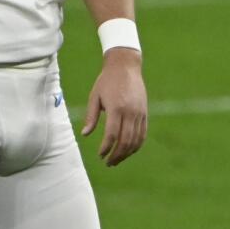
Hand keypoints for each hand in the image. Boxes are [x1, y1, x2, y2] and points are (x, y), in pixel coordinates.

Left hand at [81, 47, 147, 166]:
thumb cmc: (106, 81)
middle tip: (108, 163)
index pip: (112, 135)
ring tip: (116, 160)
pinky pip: (142, 134)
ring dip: (126, 153)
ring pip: (136, 140)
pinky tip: (128, 151)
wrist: (125, 65)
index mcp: (116, 108)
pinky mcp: (145, 113)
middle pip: (125, 141)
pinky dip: (136, 145)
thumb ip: (91, 116)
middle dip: (117, 155)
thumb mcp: (95, 96)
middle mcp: (130, 112)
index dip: (106, 148)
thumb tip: (85, 134)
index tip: (100, 155)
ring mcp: (139, 113)